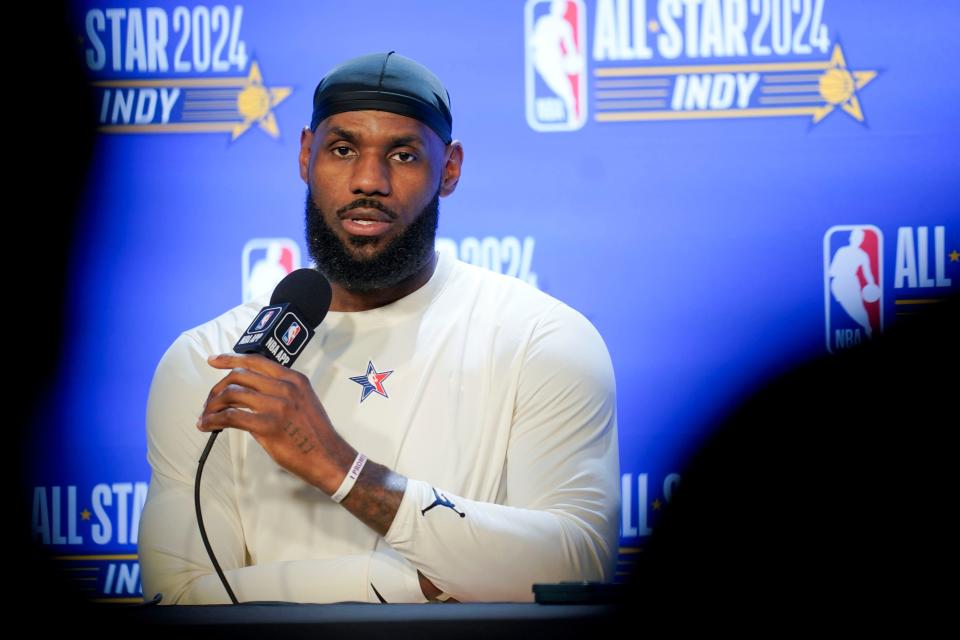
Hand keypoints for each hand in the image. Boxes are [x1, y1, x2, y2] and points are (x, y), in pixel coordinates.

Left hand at [196, 353, 355, 494]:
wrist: (328, 457)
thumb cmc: (315, 434)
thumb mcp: (304, 400)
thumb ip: (282, 390)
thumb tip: (252, 392)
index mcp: (294, 379)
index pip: (256, 361)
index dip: (230, 358)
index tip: (214, 360)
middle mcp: (285, 387)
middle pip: (239, 376)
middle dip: (217, 388)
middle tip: (210, 401)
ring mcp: (277, 405)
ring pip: (231, 395)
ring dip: (213, 406)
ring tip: (206, 416)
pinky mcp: (268, 425)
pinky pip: (231, 417)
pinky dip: (215, 420)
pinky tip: (209, 425)